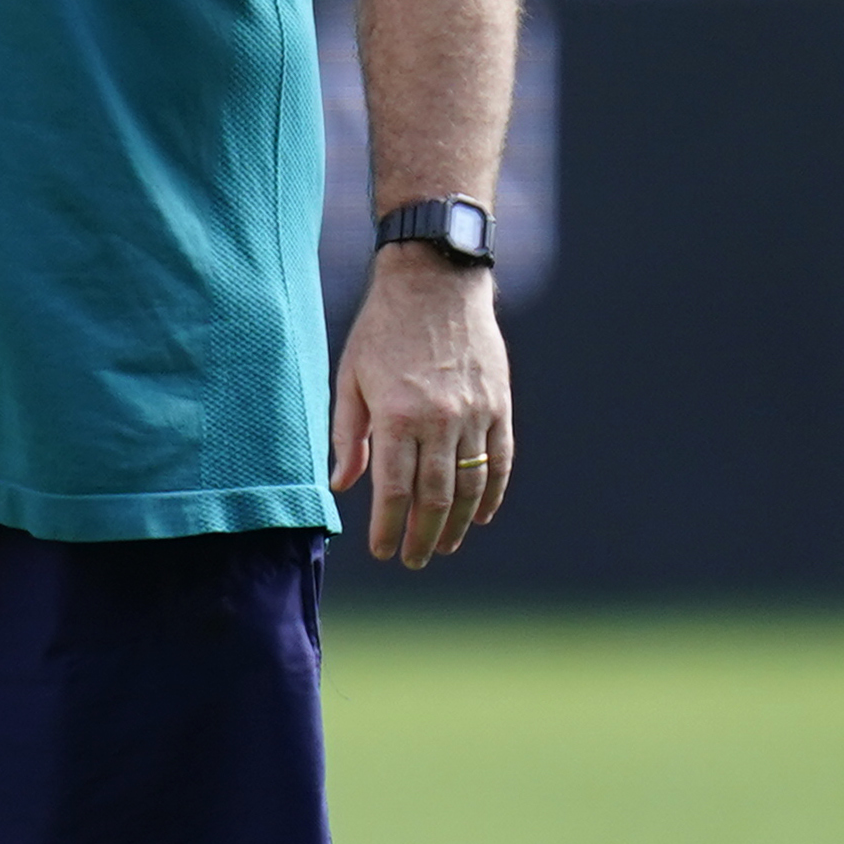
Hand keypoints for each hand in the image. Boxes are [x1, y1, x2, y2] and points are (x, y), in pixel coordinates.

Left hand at [330, 248, 513, 567]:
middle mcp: (439, 421)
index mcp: (397, 416)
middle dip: (423, 536)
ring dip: (458, 523)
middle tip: (414, 560)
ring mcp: (475, 414)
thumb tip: (342, 484)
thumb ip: (347, 434)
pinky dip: (492, 493)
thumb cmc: (382, 329)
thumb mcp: (351, 377)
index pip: (395, 490)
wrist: (436, 283)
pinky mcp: (500, 405)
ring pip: (470, 485)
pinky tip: (481, 515)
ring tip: (445, 545)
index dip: (389, 527)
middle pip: (435, 497)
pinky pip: (500, 460)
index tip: (383, 550)